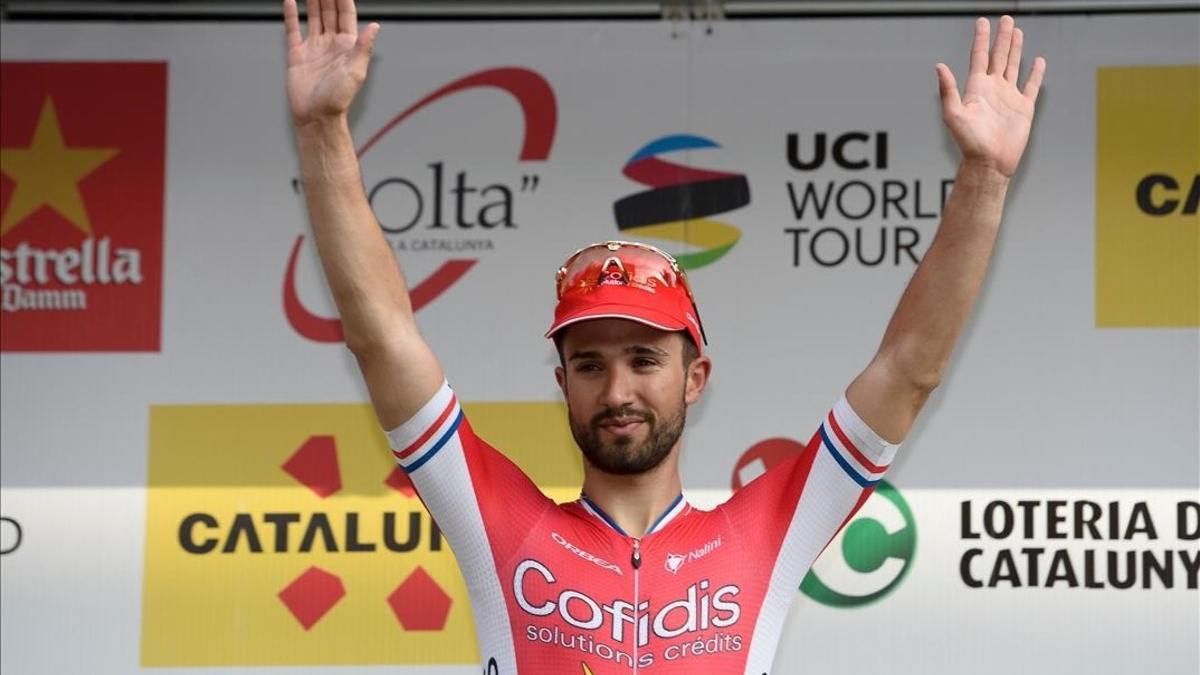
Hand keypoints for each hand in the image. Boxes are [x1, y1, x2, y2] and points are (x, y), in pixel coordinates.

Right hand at [283, 0, 379, 127]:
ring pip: (313, 17)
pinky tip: (291, 1)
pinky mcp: (297, 55)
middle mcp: (331, 44)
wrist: (316, 117)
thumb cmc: (338, 100)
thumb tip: (375, 26)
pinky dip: (291, 15)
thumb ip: (363, 47)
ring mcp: (314, 48)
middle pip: (329, 12)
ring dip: (312, 0)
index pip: (346, 14)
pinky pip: (294, 30)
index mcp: (347, 46)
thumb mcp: (355, 71)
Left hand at [936, 16, 1045, 177]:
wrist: (990, 162)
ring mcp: (1009, 97)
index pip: (979, 56)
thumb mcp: (953, 114)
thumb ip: (947, 90)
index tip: (983, 22)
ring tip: (1017, 32)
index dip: (982, 39)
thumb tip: (939, 66)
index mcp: (977, 88)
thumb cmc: (969, 142)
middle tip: (1006, 19)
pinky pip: (1031, 86)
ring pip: (1013, 66)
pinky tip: (1038, 61)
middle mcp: (993, 89)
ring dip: (1016, 49)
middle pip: (998, 56)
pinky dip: (1035, 73)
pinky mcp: (1024, 108)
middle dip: (1002, 38)